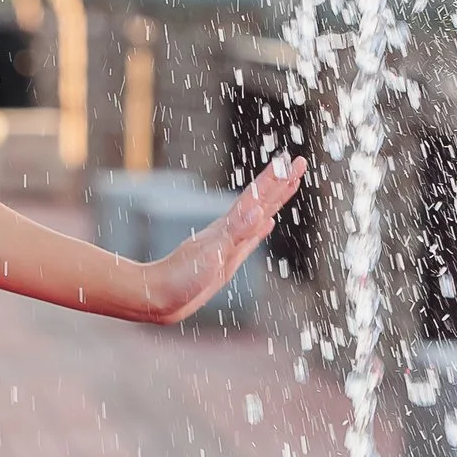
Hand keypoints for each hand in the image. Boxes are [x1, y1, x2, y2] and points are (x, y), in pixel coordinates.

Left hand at [144, 155, 306, 323]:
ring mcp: (228, 244)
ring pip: (258, 215)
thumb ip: (234, 233)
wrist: (156, 296)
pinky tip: (267, 223)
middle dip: (281, 182)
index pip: (257, 197)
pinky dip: (261, 228)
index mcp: (228, 228)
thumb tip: (258, 211)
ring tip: (289, 185)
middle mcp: (229, 231)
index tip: (293, 160)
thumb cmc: (179, 278)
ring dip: (274, 200)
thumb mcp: (211, 255)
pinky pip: (250, 237)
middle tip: (299, 163)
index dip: (276, 179)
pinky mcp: (226, 259)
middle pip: (261, 201)